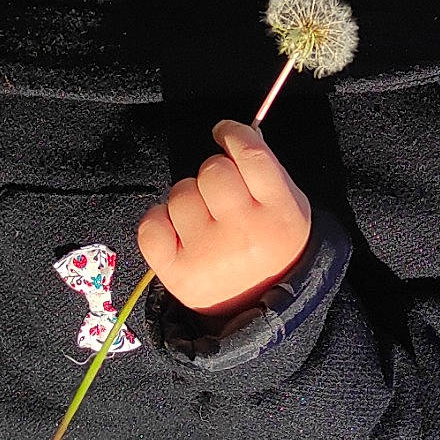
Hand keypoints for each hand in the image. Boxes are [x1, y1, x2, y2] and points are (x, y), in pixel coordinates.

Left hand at [137, 119, 312, 317]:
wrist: (257, 306)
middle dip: (213, 175)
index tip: (224, 133)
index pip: (251, 155)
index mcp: (280, 213)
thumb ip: (265, 170)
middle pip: (213, 171)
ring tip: (204, 223)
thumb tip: (233, 134)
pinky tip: (178, 232)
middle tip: (220, 196)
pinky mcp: (177, 272)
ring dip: (188, 201)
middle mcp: (245, 233)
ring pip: (180, 194)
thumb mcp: (288, 207)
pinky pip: (151, 223)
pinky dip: (160, 221)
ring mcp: (208, 254)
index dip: (233, 134)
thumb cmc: (270, 246)